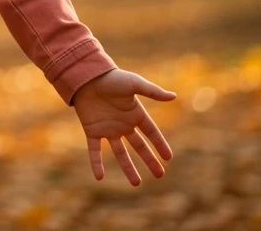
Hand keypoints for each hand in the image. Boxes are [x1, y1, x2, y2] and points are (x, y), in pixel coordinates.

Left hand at [72, 68, 175, 185]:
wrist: (86, 76)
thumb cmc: (111, 78)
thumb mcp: (134, 83)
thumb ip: (152, 91)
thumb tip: (173, 96)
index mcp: (134, 114)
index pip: (151, 133)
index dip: (160, 144)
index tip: (168, 158)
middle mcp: (123, 124)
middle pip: (139, 146)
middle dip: (149, 160)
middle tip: (159, 175)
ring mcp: (108, 129)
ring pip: (120, 153)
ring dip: (128, 168)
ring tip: (136, 184)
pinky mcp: (92, 131)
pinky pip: (95, 151)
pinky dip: (96, 163)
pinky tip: (99, 177)